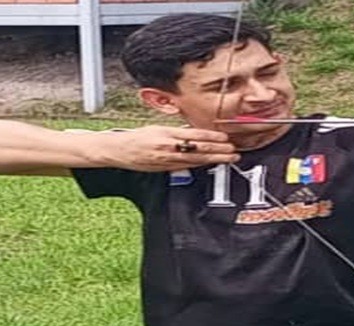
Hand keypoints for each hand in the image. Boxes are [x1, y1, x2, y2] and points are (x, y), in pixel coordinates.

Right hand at [99, 126, 239, 171]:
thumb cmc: (137, 137)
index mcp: (166, 133)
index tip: (225, 137)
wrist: (119, 151)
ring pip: (197, 159)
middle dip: (219, 150)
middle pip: (199, 149)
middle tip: (234, 150)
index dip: (211, 136)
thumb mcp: (157, 128)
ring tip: (230, 158)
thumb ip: (177, 131)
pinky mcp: (166, 168)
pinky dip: (202, 164)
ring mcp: (168, 160)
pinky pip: (188, 166)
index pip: (194, 135)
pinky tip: (212, 163)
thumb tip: (195, 132)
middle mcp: (169, 147)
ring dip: (215, 158)